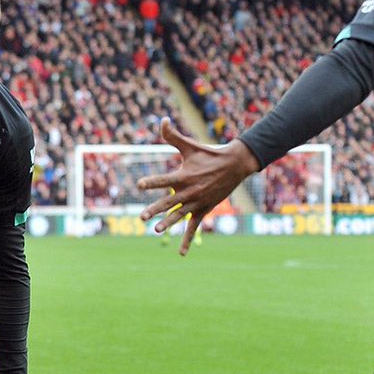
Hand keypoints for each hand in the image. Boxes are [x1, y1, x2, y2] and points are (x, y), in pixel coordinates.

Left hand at [137, 118, 259, 254]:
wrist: (234, 165)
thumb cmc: (208, 154)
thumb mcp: (189, 146)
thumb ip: (172, 136)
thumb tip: (162, 120)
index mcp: (184, 175)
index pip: (164, 179)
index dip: (152, 181)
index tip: (139, 184)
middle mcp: (189, 191)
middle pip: (169, 202)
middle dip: (154, 209)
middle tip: (141, 217)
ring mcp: (197, 202)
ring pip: (180, 216)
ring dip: (168, 223)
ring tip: (156, 230)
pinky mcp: (203, 210)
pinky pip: (194, 228)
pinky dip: (187, 241)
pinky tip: (181, 253)